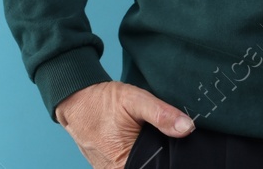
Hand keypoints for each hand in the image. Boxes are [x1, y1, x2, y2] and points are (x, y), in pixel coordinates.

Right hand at [54, 80, 194, 167]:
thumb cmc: (103, 100)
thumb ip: (162, 114)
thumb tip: (187, 128)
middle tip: (160, 140)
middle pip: (148, 167)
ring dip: (147, 158)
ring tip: (151, 141)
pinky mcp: (106, 167)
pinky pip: (126, 165)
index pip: (155, 168)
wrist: (75, 99)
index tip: (173, 151)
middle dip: (158, 158)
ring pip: (138, 167)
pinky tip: (142, 145)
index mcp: (124, 162)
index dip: (167, 161)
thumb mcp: (135, 100)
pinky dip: (136, 158)